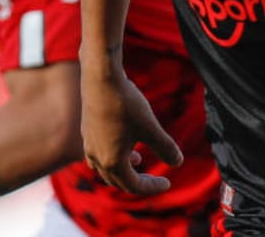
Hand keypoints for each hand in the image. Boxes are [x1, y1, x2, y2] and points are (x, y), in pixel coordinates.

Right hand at [80, 60, 182, 196]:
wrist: (100, 77)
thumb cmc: (125, 103)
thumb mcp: (150, 127)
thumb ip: (165, 147)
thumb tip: (178, 162)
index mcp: (112, 162)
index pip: (134, 186)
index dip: (153, 187)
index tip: (167, 182)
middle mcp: (96, 157)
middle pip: (118, 181)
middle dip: (138, 182)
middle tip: (155, 179)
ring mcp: (89, 143)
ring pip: (105, 168)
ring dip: (123, 169)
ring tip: (138, 159)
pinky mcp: (86, 130)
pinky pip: (98, 153)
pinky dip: (112, 155)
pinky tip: (123, 140)